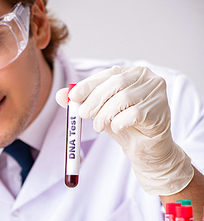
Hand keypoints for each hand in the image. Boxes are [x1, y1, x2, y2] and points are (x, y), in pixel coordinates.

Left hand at [55, 66, 192, 195]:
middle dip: (94, 100)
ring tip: (98, 126)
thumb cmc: (123, 124)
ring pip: (123, 99)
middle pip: (116, 84)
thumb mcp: (99, 111)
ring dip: (104, 115)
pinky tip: (116, 128)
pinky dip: (119, 122)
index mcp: (132, 73)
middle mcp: (147, 78)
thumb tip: (60, 95)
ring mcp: (156, 93)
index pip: (108, 74)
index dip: (89, 84)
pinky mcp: (160, 110)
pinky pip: (134, 114)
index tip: (73, 96)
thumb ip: (82, 101)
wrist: (144, 147)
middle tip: (82, 114)